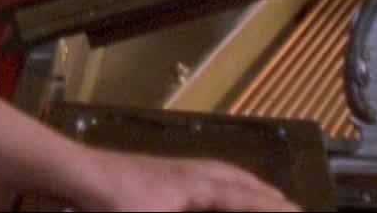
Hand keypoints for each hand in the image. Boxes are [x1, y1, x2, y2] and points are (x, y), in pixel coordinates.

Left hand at [83, 148, 301, 210]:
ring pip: (219, 172)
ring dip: (244, 184)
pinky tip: (209, 189)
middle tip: (290, 205)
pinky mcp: (153, 170)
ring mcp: (171, 168)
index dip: (272, 208)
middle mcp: (190, 172)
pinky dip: (219, 179)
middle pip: (237, 181)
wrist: (77, 174)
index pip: (244, 199)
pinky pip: (200, 171)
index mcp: (197, 187)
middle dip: (266, 195)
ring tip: (260, 193)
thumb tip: (227, 200)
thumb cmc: (115, 204)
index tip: (299, 212)